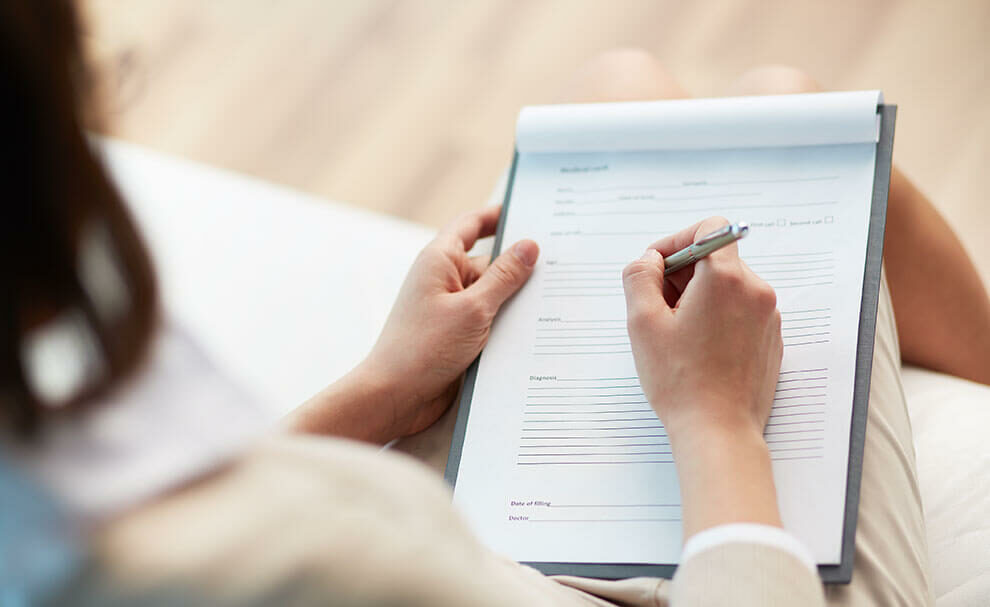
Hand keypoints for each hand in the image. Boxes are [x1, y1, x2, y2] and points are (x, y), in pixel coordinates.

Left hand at [288, 206, 538, 442]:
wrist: (395, 396)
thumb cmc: (423, 348)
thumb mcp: (474, 308)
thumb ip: (504, 277)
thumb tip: (529, 247)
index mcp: (440, 261)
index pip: (471, 225)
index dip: (498, 215)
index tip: (528, 210)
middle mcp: (444, 281)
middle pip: (489, 262)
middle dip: (519, 266)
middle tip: (559, 264)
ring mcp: (450, 309)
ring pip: (492, 295)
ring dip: (515, 300)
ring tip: (554, 299)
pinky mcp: (456, 335)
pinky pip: (488, 320)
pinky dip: (507, 323)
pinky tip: (534, 331)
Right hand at [622, 216, 783, 535]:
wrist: (719, 431)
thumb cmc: (680, 380)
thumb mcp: (642, 322)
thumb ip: (639, 276)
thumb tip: (649, 261)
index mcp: (726, 278)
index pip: (709, 228)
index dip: (677, 241)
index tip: (657, 268)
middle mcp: (755, 290)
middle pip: (716, 258)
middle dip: (681, 274)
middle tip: (656, 307)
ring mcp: (768, 316)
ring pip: (727, 285)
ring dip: (698, 297)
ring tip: (676, 334)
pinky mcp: (771, 339)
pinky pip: (740, 310)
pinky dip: (716, 317)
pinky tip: (697, 348)